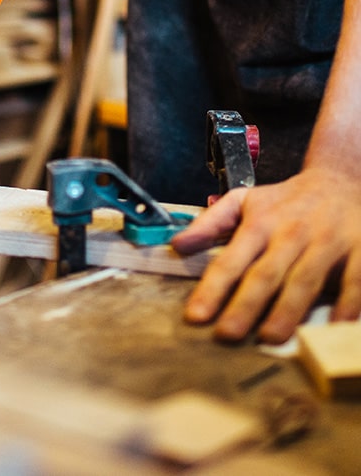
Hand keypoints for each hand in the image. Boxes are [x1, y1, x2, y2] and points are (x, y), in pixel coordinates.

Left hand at [171, 168, 360, 342]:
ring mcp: (326, 241)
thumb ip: (209, 223)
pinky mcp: (359, 249)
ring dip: (287, 310)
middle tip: (227, 335)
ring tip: (269, 338)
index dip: (212, 288)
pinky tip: (332, 327)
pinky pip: (353, 281)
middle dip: (245, 305)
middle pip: (266, 273)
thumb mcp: (243, 200)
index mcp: (260, 222)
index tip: (195, 316)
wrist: (338, 180)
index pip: (231, 259)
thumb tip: (177, 245)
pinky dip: (345, 303)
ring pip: (304, 279)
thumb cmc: (285, 200)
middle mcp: (291, 232)